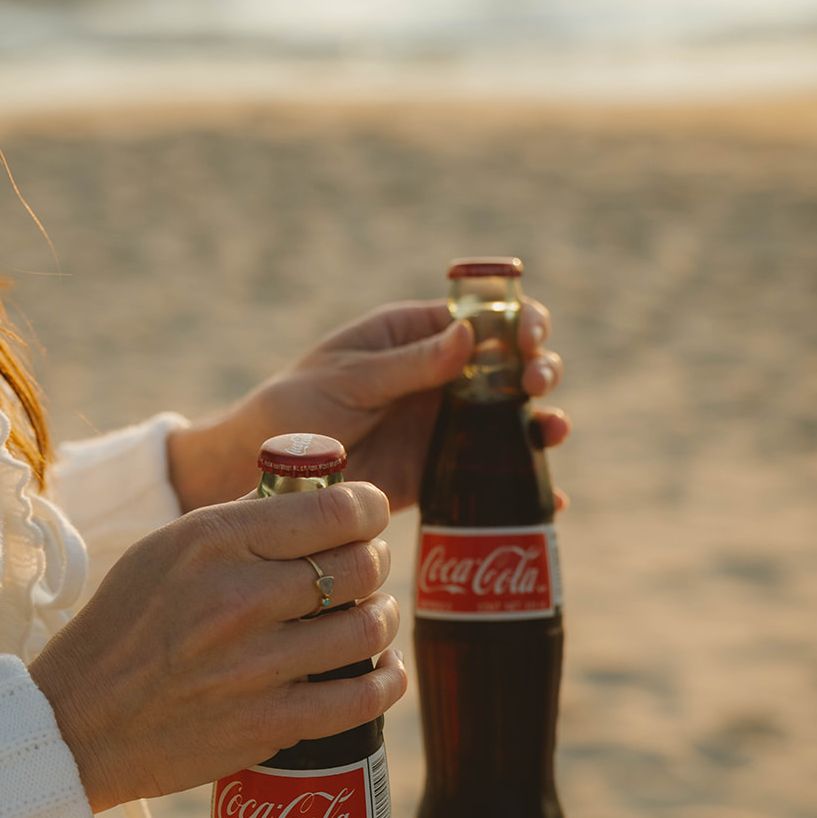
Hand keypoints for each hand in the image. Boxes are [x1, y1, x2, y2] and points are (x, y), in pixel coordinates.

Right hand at [30, 482, 404, 812]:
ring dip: (383, 618)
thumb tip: (311, 496)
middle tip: (366, 570)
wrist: (79, 723)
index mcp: (212, 541)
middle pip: (362, 566)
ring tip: (371, 616)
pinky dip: (386, 679)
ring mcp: (256, 666)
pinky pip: (364, 697)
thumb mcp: (165, 550)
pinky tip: (380, 668)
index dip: (368, 508)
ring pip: (370, 629)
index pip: (334, 509)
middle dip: (375, 562)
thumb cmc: (125, 628)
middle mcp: (238, 598)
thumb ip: (239, 522)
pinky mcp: (268, 724)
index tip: (367, 516)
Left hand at [168, 298, 566, 511]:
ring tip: (550, 432)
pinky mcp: (437, 475)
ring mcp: (440, 428)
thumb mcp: (348, 379)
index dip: (516, 320)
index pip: (480, 317)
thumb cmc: (292, 410)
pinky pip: (488, 476)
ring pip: (509, 420)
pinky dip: (522, 486)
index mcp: (413, 337)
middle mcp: (436, 379)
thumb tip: (470, 336)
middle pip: (507, 366)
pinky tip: (550, 499)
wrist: (266, 477)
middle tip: (535, 384)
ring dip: (541, 422)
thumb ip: (408, 364)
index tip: (528, 336)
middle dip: (536, 369)